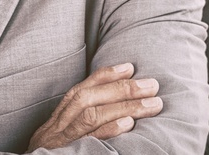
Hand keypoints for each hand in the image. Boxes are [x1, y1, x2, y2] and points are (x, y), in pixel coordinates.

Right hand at [28, 63, 162, 149]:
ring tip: (151, 104)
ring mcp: (60, 141)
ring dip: (124, 106)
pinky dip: (109, 130)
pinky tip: (128, 124)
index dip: (105, 76)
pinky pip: (88, 140)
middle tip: (152, 86)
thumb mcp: (63, 138)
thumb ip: (82, 122)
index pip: (81, 89)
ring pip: (90, 115)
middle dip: (122, 89)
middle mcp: (56, 127)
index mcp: (58, 119)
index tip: (130, 67)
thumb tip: (119, 109)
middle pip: (88, 98)